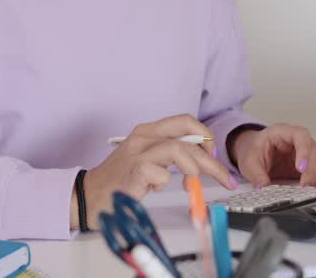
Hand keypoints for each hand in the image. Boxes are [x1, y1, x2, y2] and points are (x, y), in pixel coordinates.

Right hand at [72, 114, 235, 229]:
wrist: (90, 195)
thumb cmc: (121, 179)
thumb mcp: (149, 159)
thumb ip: (172, 155)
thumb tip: (202, 159)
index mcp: (149, 130)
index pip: (185, 121)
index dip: (205, 135)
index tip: (213, 154)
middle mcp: (144, 136)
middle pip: (188, 137)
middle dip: (211, 159)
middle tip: (225, 178)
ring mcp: (138, 152)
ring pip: (179, 149)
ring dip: (194, 168)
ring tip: (192, 183)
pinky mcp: (134, 170)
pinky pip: (162, 174)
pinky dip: (166, 183)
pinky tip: (155, 188)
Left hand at [231, 123, 315, 187]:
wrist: (255, 153)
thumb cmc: (254, 150)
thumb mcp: (249, 161)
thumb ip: (256, 174)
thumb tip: (263, 187)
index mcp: (283, 133)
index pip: (300, 135)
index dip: (304, 151)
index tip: (300, 168)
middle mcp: (299, 141)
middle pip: (315, 150)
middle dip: (312, 170)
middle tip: (305, 186)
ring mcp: (308, 152)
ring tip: (315, 190)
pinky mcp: (312, 165)